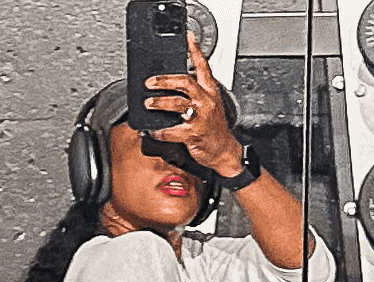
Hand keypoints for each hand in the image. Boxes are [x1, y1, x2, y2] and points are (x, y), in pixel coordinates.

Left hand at [143, 34, 242, 178]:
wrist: (224, 151)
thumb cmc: (214, 128)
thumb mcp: (210, 105)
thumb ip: (196, 93)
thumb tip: (173, 84)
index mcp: (209, 92)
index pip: (203, 67)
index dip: (195, 51)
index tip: (188, 38)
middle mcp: (206, 101)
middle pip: (184, 82)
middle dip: (165, 80)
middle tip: (150, 82)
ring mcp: (200, 117)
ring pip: (177, 104)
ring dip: (160, 102)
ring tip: (148, 103)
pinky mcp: (193, 134)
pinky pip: (172, 130)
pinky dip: (160, 131)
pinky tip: (153, 130)